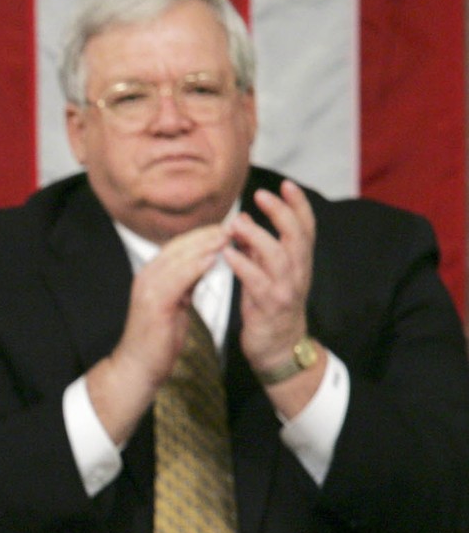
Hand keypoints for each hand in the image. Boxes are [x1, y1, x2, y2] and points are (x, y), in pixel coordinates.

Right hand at [86, 224, 227, 443]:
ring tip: (228, 235)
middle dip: (206, 234)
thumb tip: (203, 263)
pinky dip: (195, 266)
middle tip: (234, 224)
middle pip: (179, 245)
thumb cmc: (157, 339)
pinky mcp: (154, 303)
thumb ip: (185, 282)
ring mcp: (148, 288)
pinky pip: (177, 278)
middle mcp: (146, 276)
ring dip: (204, 245)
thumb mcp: (175, 304)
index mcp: (151, 275)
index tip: (228, 227)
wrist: (138, 367)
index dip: (203, 234)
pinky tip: (213, 258)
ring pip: (178, 257)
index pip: (178, 245)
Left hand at [224, 180, 313, 373]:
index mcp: (299, 262)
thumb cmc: (270, 306)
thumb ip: (258, 249)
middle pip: (296, 235)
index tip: (286, 184)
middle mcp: (298, 272)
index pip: (305, 227)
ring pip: (278, 256)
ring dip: (257, 236)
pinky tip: (227, 253)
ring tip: (236, 223)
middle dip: (281, 212)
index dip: (299, 204)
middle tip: (260, 194)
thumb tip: (242, 221)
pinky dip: (243, 265)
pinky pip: (257, 282)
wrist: (278, 348)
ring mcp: (285, 289)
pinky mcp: (269, 306)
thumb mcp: (267, 273)